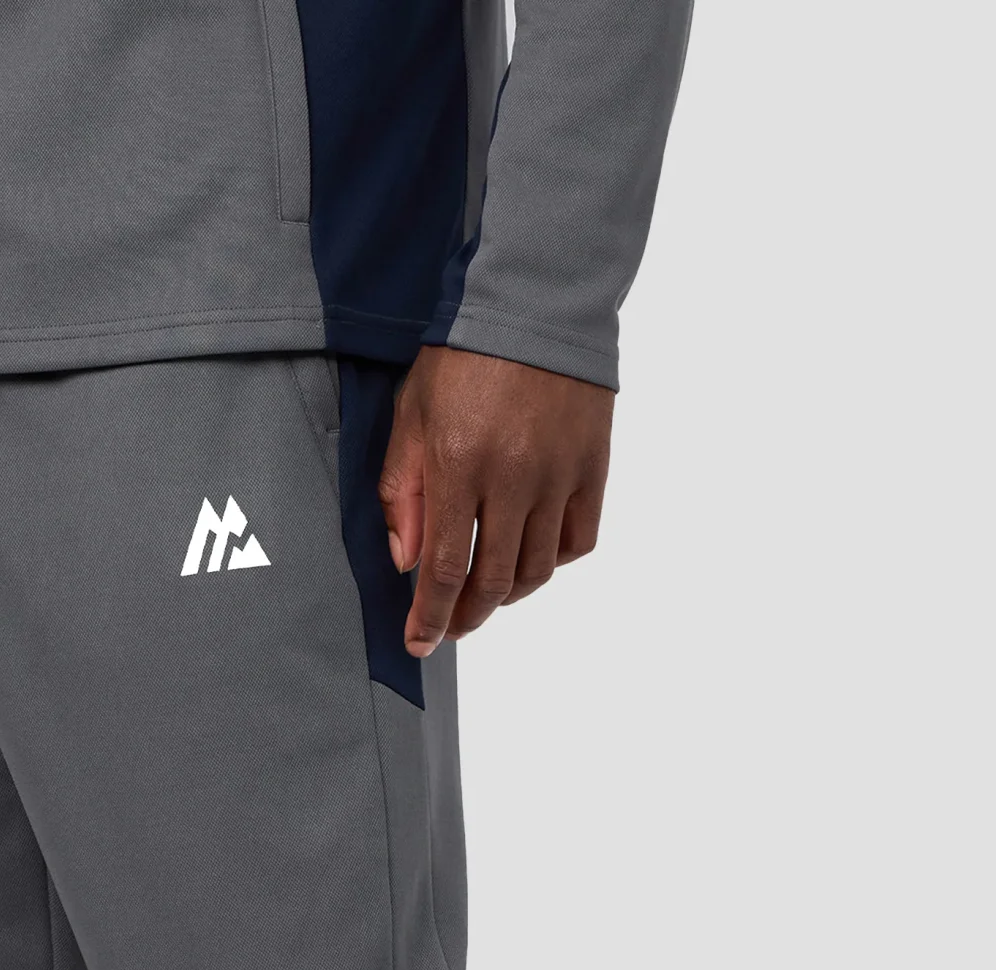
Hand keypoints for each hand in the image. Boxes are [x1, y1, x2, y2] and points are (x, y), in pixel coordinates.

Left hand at [378, 346, 614, 657]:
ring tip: (488, 594)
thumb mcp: (413, 412)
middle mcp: (512, 478)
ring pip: (537, 570)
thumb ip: (403, 490)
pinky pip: (577, 540)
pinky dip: (554, 561)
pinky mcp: (592, 467)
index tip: (420, 643)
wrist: (537, 299)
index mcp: (459, 465)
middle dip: (467, 616)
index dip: (431, 618)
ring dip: (509, 595)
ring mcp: (558, 475)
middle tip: (452, 626)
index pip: (445, 569)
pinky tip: (532, 556)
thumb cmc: (465, 352)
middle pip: (494, 581)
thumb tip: (407, 561)